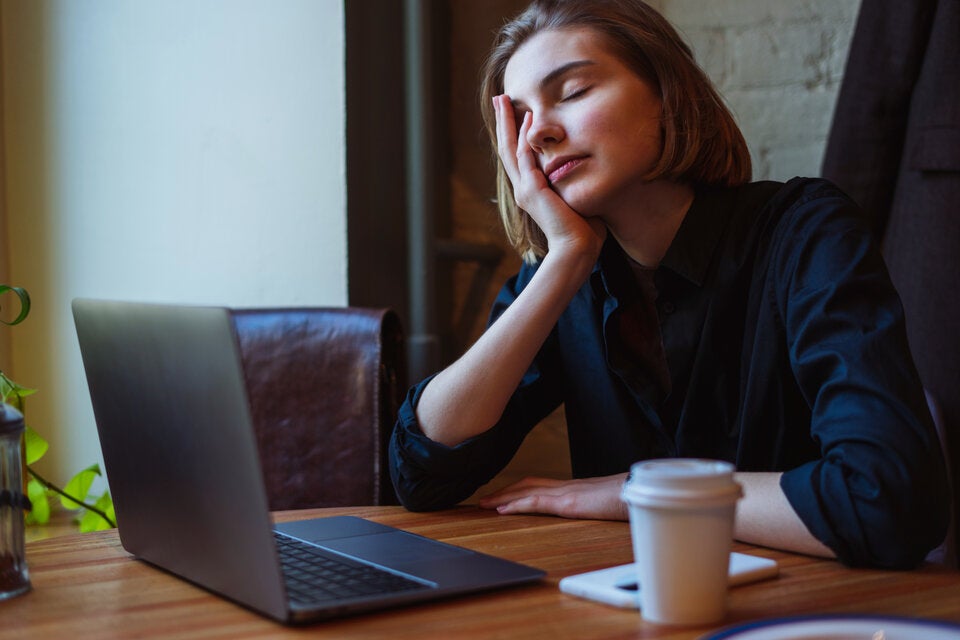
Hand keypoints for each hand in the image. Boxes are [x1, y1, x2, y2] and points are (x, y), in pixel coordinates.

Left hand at [478, 474, 629, 520]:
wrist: (644, 494)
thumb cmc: (633, 500)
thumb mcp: (610, 505)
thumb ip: (599, 507)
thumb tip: (599, 512)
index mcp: (576, 488)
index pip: (541, 483)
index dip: (520, 488)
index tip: (504, 494)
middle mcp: (568, 486)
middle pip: (528, 484)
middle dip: (504, 491)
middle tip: (484, 498)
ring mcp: (567, 493)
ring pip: (526, 491)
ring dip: (503, 497)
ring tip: (484, 504)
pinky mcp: (569, 502)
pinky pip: (536, 502)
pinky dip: (516, 505)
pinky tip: (502, 510)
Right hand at [493, 95, 605, 257]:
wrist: (578, 247)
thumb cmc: (582, 228)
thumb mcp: (573, 197)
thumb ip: (571, 182)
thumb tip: (584, 168)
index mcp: (530, 190)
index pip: (517, 155)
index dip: (513, 133)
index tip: (514, 112)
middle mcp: (523, 188)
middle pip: (506, 147)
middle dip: (502, 121)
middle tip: (499, 98)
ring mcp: (525, 189)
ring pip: (511, 148)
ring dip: (508, 122)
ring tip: (506, 100)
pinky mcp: (533, 190)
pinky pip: (526, 157)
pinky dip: (525, 137)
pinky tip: (527, 120)